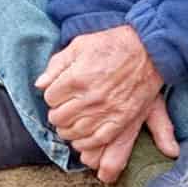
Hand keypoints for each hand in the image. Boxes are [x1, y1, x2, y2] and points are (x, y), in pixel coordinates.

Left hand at [36, 25, 177, 184]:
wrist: (148, 49)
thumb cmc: (111, 44)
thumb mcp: (79, 45)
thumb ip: (56, 65)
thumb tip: (39, 84)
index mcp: (76, 78)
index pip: (50, 98)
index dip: (52, 95)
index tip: (59, 93)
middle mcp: (89, 98)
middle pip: (59, 118)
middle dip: (57, 114)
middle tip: (63, 109)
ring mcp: (106, 111)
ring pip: (74, 132)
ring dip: (68, 129)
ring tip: (70, 122)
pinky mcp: (121, 120)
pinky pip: (97, 140)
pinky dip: (86, 142)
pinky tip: (83, 136)